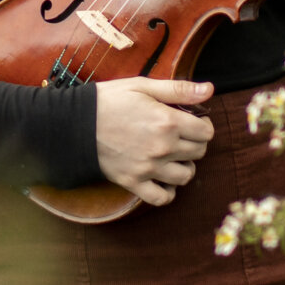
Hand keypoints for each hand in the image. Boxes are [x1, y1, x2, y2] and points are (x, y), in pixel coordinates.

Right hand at [93, 78, 214, 205]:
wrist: (75, 123)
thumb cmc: (109, 100)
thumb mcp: (142, 86)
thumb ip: (178, 89)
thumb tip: (209, 89)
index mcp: (168, 122)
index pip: (206, 132)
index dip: (202, 125)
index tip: (192, 121)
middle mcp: (163, 148)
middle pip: (199, 152)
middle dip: (194, 143)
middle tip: (181, 136)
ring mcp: (149, 168)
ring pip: (186, 176)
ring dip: (185, 166)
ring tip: (174, 157)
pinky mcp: (134, 182)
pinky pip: (162, 198)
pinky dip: (167, 192)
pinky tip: (163, 179)